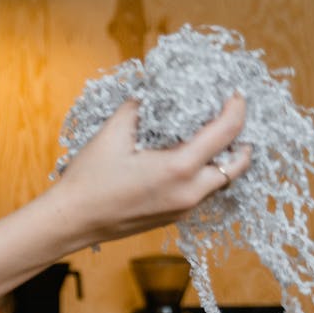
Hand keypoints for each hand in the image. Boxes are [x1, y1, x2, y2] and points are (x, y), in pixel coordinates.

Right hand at [47, 95, 252, 246]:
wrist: (72, 220)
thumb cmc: (89, 179)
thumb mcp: (112, 134)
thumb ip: (139, 108)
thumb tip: (154, 92)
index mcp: (178, 168)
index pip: (225, 133)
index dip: (236, 109)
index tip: (236, 93)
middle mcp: (189, 192)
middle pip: (237, 165)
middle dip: (241, 139)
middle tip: (230, 119)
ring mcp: (183, 208)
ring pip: (221, 181)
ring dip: (224, 159)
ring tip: (212, 138)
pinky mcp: (174, 217)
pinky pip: (202, 192)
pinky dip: (205, 173)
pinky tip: (186, 160)